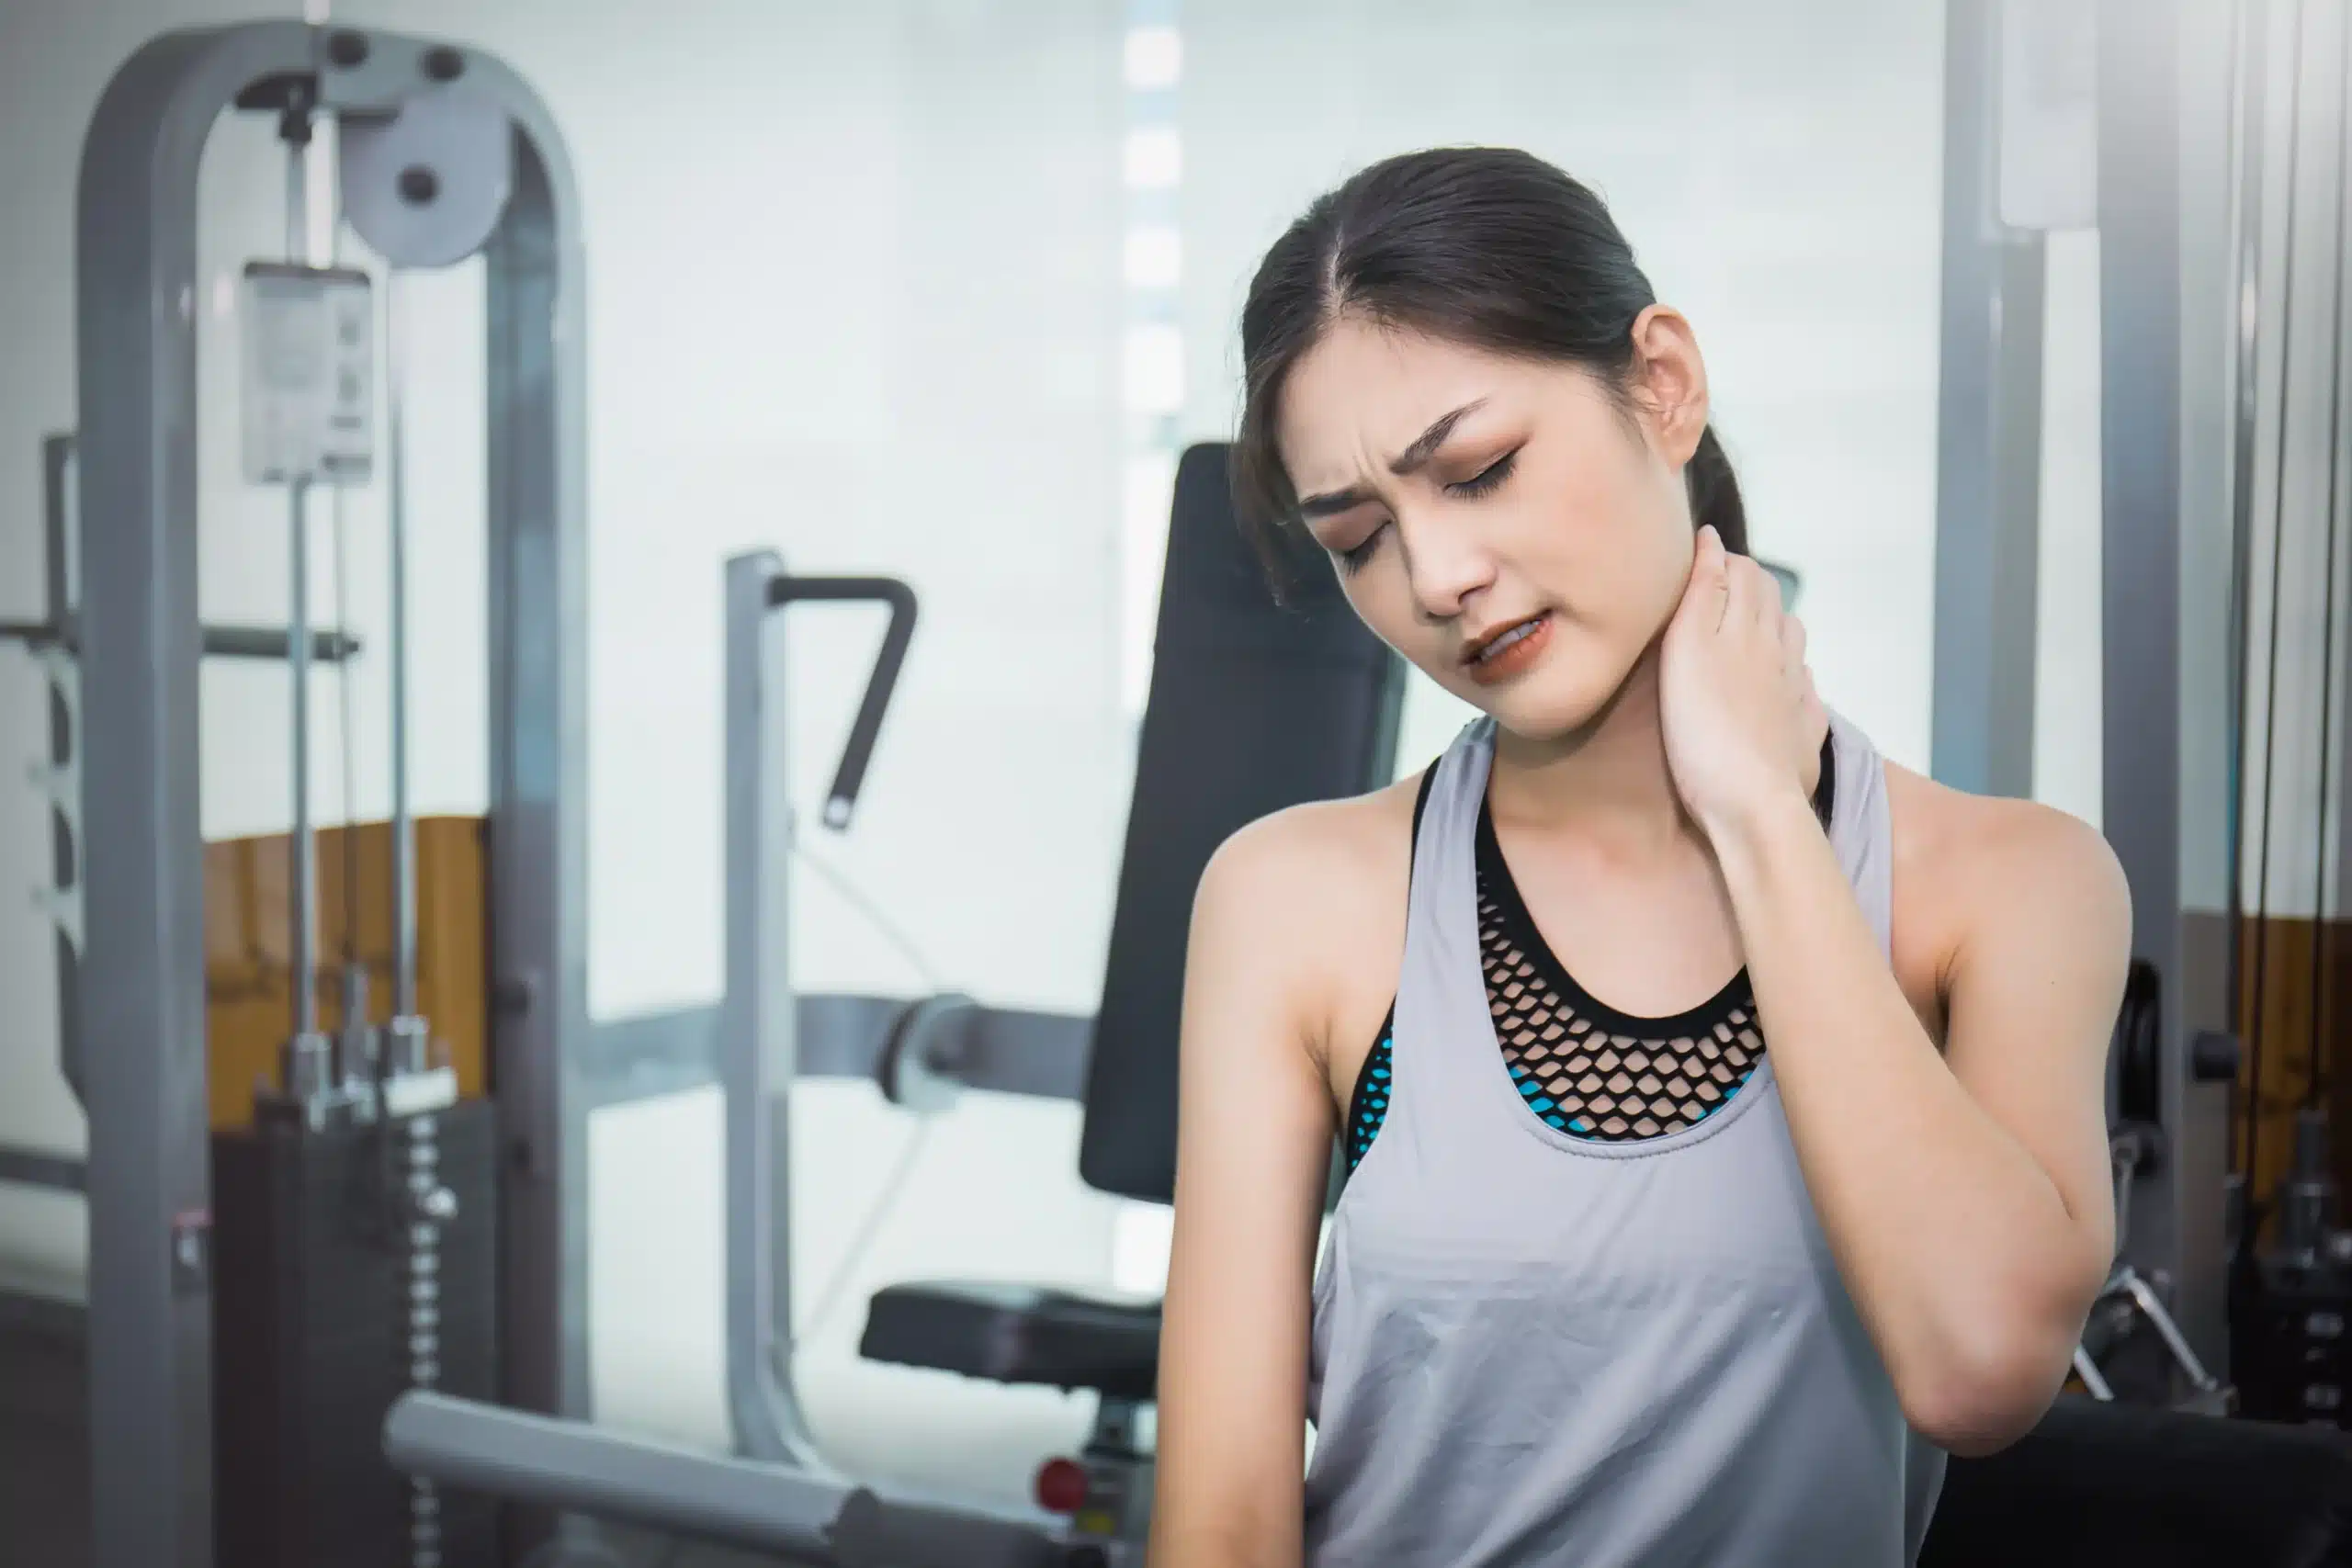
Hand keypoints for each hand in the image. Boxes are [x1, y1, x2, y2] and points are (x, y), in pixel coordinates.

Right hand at [1658, 527, 1827, 839]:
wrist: (1753, 804)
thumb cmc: (1705, 729)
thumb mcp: (1687, 650)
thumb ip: (1702, 594)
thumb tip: (1714, 541)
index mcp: (1750, 628)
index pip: (1744, 572)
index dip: (1723, 557)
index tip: (1699, 552)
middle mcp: (1780, 652)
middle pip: (1771, 601)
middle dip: (1748, 583)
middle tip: (1719, 582)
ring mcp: (1796, 692)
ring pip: (1792, 639)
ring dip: (1772, 623)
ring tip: (1748, 626)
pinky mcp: (1802, 730)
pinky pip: (1804, 687)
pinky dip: (1792, 672)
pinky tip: (1781, 683)